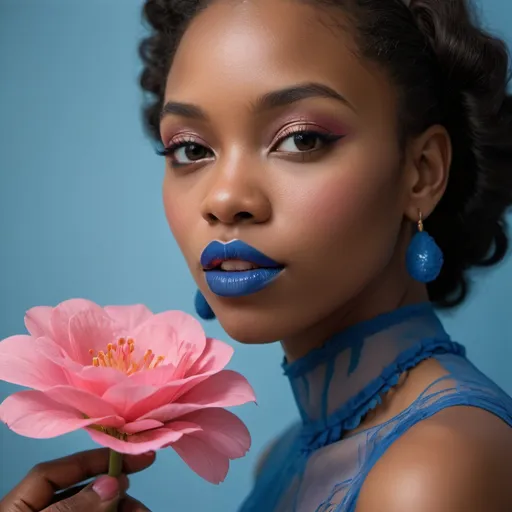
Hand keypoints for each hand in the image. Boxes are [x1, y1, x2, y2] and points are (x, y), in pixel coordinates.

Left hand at [0, 448, 155, 510]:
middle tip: (142, 504)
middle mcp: (40, 511)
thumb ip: (75, 507)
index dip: (97, 459)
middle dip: (118, 493)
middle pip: (84, 491)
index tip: (133, 457)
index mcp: (21, 503)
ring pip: (97, 510)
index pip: (60, 469)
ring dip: (124, 510)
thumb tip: (113, 481)